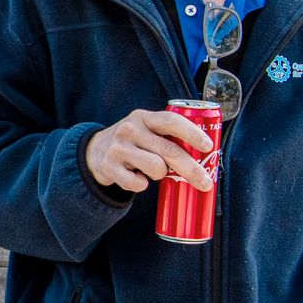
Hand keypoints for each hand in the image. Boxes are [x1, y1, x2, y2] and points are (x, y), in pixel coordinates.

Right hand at [85, 109, 213, 193]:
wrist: (94, 151)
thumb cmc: (133, 142)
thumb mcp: (145, 129)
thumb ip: (167, 135)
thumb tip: (204, 156)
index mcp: (143, 117)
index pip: (171, 121)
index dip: (192, 133)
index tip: (208, 146)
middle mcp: (130, 129)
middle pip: (169, 150)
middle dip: (192, 169)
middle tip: (205, 183)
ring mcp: (118, 148)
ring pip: (156, 168)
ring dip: (161, 175)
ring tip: (155, 171)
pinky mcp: (110, 167)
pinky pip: (138, 184)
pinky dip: (142, 185)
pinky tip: (137, 177)